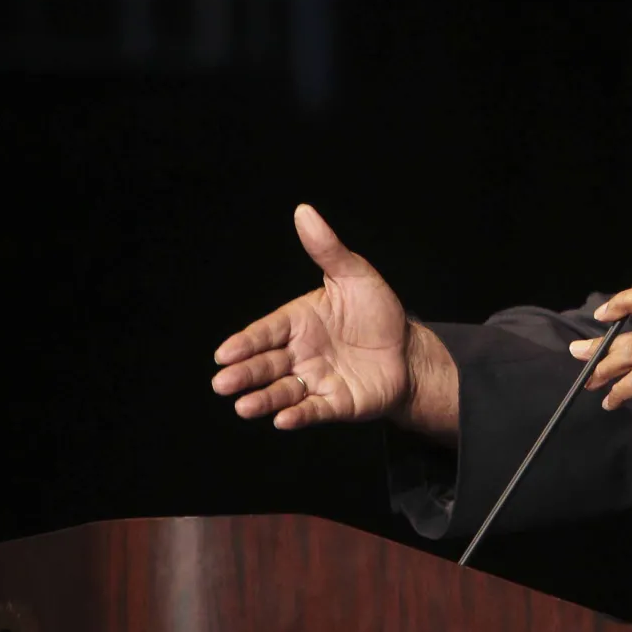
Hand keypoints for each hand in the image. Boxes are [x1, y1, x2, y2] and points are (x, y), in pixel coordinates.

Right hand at [211, 205, 412, 429]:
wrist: (409, 350)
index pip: (265, 332)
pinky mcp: (335, 403)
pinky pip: (313, 410)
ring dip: (263, 399)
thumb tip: (303, 211)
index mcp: (298, 322)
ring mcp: (315, 380)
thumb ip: (328, 250)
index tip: (224, 353)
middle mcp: (299, 354)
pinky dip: (298, 415)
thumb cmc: (377, 312)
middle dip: (244, 373)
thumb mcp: (355, 275)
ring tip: (244, 406)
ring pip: (282, 391)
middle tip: (222, 383)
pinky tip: (284, 419)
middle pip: (266, 364)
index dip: (245, 343)